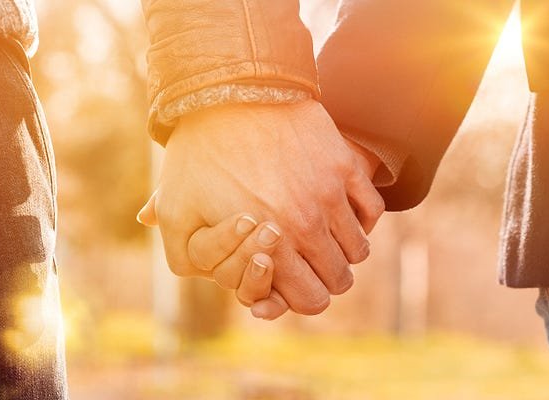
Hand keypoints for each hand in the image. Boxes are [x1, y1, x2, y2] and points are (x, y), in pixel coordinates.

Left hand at [140, 99, 383, 314]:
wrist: (229, 92)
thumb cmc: (199, 155)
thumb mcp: (176, 212)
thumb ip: (189, 258)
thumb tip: (214, 280)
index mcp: (270, 246)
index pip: (310, 300)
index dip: (302, 299)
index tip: (292, 282)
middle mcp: (307, 225)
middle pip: (339, 279)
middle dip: (323, 279)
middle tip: (306, 263)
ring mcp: (330, 194)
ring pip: (358, 248)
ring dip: (342, 250)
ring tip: (320, 237)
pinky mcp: (344, 165)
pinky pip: (372, 208)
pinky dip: (361, 218)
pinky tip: (340, 211)